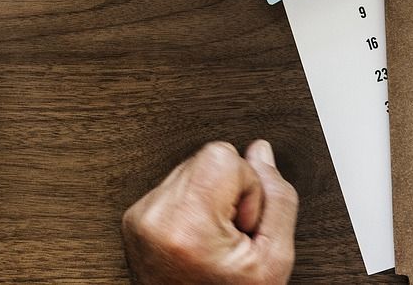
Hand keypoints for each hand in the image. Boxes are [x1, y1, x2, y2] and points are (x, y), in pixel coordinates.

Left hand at [122, 140, 297, 284]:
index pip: (222, 155)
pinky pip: (173, 188)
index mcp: (186, 226)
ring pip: (191, 169)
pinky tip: (197, 239)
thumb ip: (278, 200)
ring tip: (212, 240)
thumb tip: (261, 152)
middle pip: (207, 159)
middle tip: (230, 237)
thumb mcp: (273, 261)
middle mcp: (155, 217)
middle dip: (228, 193)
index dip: (247, 188)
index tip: (241, 226)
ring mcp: (141, 218)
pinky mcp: (134, 220)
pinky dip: (190, 209)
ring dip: (209, 200)